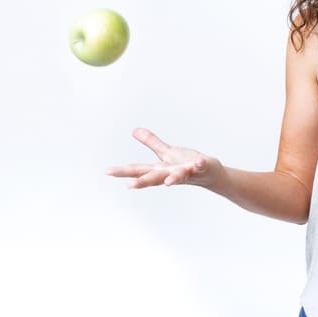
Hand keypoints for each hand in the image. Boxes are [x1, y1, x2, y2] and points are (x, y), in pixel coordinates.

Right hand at [106, 128, 222, 188]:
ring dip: (173, 179)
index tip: (107, 171)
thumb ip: (152, 142)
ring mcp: (186, 172)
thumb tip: (135, 130)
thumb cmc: (186, 165)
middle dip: (143, 182)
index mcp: (160, 169)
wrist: (210, 174)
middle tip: (130, 186)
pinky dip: (199, 165)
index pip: (139, 170)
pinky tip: (199, 161)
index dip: (123, 171)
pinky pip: (200, 166)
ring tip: (167, 183)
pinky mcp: (202, 168)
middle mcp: (171, 173)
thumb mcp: (167, 153)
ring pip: (178, 176)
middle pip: (155, 178)